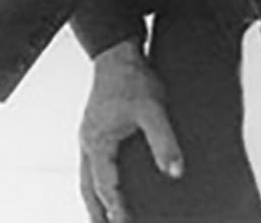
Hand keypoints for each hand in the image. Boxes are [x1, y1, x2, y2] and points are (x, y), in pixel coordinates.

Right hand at [79, 40, 181, 222]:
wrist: (117, 55)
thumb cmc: (133, 80)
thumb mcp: (153, 110)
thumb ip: (164, 142)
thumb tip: (174, 172)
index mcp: (98, 141)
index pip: (104, 183)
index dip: (114, 206)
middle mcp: (89, 142)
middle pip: (87, 187)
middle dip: (96, 212)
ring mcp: (89, 138)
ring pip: (86, 178)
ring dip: (94, 201)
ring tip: (102, 220)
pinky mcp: (95, 133)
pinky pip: (92, 167)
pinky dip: (96, 184)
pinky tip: (108, 189)